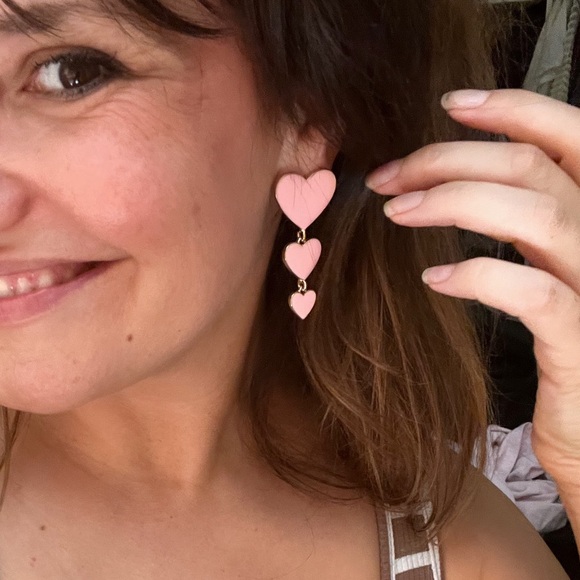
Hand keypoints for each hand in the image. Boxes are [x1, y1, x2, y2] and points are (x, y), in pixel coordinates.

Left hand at [366, 89, 579, 489]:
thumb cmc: (565, 343)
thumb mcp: (551, 270)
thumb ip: (522, 223)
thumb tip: (448, 184)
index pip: (571, 138)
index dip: (515, 109)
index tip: (451, 105)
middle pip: (532, 168)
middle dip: (450, 158)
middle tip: (389, 175)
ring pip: (536, 215)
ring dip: (453, 201)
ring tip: (397, 210)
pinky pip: (532, 294)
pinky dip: (477, 276)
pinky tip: (433, 280)